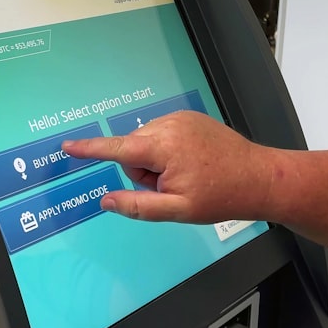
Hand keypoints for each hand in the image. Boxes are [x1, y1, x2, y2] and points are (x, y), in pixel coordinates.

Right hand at [62, 111, 273, 222]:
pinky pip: (162, 135)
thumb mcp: (177, 210)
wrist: (260, 178)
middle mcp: (168, 125)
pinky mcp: (191, 118)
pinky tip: (192, 164)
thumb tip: (107, 201)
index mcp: (163, 147)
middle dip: (144, 172)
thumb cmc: (221, 197)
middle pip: (133, 150)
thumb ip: (139, 206)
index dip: (89, 149)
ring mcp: (181, 118)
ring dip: (156, 162)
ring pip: (147, 144)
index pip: (116, 148)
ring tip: (187, 177)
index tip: (67, 146)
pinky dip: (168, 151)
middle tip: (174, 189)